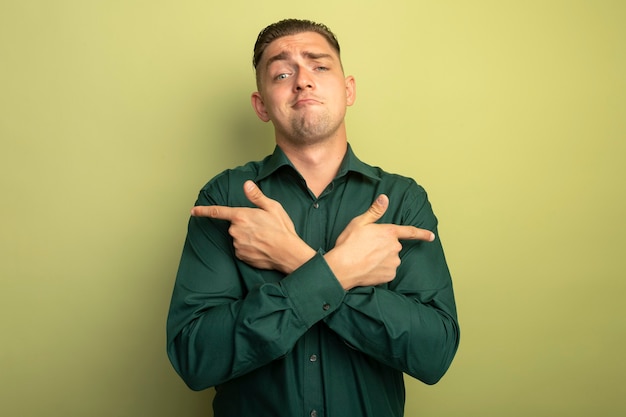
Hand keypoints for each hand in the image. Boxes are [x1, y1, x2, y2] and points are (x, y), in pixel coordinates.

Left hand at [191, 181, 315, 273]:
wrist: (288, 253)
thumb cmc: (282, 229)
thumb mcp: (273, 207)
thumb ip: (256, 196)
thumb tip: (246, 185)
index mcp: (241, 216)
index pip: (218, 212)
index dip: (204, 211)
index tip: (193, 211)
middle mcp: (236, 231)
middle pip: (234, 225)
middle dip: (244, 224)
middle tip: (262, 227)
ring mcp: (237, 244)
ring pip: (238, 237)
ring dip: (247, 236)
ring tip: (264, 237)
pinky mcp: (241, 256)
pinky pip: (241, 249)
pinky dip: (249, 247)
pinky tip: (261, 247)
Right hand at [324, 194, 434, 289]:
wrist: (341, 268)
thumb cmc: (348, 244)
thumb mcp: (359, 222)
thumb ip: (375, 211)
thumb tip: (385, 198)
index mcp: (389, 233)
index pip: (410, 232)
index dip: (422, 234)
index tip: (431, 236)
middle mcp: (394, 248)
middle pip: (393, 246)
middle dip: (383, 246)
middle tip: (366, 247)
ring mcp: (393, 263)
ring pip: (390, 259)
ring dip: (381, 258)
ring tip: (365, 258)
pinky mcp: (389, 275)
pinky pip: (387, 271)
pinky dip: (380, 270)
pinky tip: (368, 268)